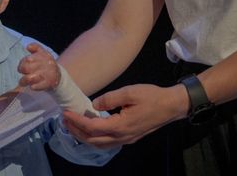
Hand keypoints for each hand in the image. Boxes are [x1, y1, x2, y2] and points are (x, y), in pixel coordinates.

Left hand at [17, 43, 59, 90]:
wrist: (58, 76)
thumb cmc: (46, 64)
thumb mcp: (42, 53)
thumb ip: (35, 47)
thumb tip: (28, 47)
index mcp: (43, 56)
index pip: (27, 59)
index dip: (22, 63)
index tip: (22, 66)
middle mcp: (46, 64)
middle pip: (26, 68)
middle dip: (21, 71)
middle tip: (22, 73)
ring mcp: (47, 74)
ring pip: (29, 78)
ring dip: (23, 81)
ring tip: (22, 82)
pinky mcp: (48, 83)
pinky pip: (35, 86)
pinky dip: (32, 87)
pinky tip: (32, 86)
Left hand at [61, 83, 186, 147]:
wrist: (171, 106)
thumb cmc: (152, 97)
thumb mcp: (129, 92)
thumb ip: (109, 99)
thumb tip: (93, 105)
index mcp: (120, 126)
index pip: (92, 127)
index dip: (77, 121)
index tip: (66, 113)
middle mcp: (122, 137)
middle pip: (92, 140)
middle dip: (76, 131)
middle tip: (64, 119)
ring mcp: (126, 139)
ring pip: (99, 144)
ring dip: (84, 136)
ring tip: (73, 125)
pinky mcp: (129, 138)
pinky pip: (107, 143)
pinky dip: (94, 138)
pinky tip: (90, 129)